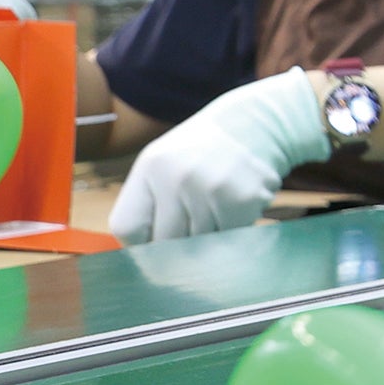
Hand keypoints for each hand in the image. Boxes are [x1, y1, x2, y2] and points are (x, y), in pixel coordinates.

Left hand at [109, 68, 329, 243]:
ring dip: (206, 235)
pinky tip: (233, 205)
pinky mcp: (244, 201)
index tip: (153, 236)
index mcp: (152, 167)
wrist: (256, 126)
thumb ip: (147, 204)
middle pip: (163, 242)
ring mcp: (213, 189)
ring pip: (198, 244)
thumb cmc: (201, 153)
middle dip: (176, 239)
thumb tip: (143, 258)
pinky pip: (227, 237)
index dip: (139, 239)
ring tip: (215, 205)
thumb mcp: (162, 163)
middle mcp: (179, 177)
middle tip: (191, 219)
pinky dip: (230, 229)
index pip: (127, 227)